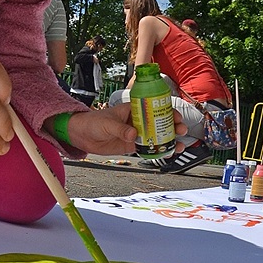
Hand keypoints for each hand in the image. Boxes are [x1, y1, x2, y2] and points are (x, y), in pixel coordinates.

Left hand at [66, 103, 186, 155]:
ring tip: (180, 145)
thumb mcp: (107, 123)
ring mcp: (136, 134)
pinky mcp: (131, 146)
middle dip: (173, 126)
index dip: (167, 111)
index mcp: (133, 110)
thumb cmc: (93, 122)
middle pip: (160, 123)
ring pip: (156, 136)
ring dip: (169, 140)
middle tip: (181, 131)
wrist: (81, 135)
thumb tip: (133, 134)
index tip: (176, 117)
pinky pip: (148, 148)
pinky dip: (158, 151)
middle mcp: (138, 121)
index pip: (154, 108)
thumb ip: (120, 129)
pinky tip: (168, 153)